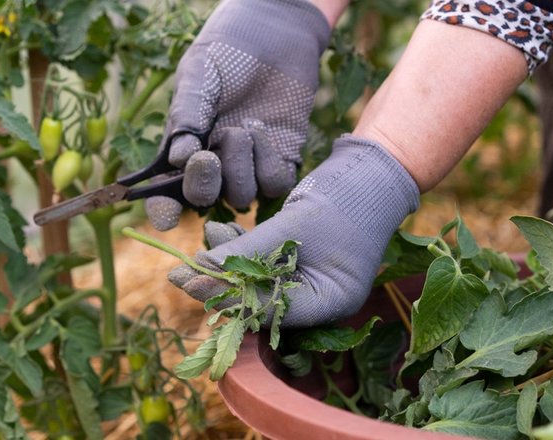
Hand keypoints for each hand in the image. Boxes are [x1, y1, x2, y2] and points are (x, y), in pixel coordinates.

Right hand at [145, 0, 330, 230]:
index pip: (168, 193)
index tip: (165, 217)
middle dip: (204, 186)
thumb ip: (187, 116)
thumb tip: (177, 160)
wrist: (275, 32)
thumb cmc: (227, 51)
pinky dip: (268, 162)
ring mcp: (248, 165)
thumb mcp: (199, 76)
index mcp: (182, 149)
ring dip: (239, 165)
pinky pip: (274, 185)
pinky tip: (262, 129)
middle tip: (207, 157)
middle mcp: (214, 165)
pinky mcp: (281, 160)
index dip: (164, 209)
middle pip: (204, 201)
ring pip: (241, 195)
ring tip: (241, 126)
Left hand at [168, 135, 419, 327]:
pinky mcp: (300, 262)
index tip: (189, 283)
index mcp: (328, 303)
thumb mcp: (291, 227)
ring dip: (229, 261)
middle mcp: (318, 300)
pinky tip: (221, 233)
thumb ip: (247, 250)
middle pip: (259, 302)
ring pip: (257, 281)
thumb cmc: (343, 202)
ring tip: (205, 238)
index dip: (225, 299)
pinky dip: (243, 249)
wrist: (371, 173)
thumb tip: (201, 267)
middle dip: (221, 282)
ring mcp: (311, 281)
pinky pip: (264, 263)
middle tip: (180, 271)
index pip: (268, 313)